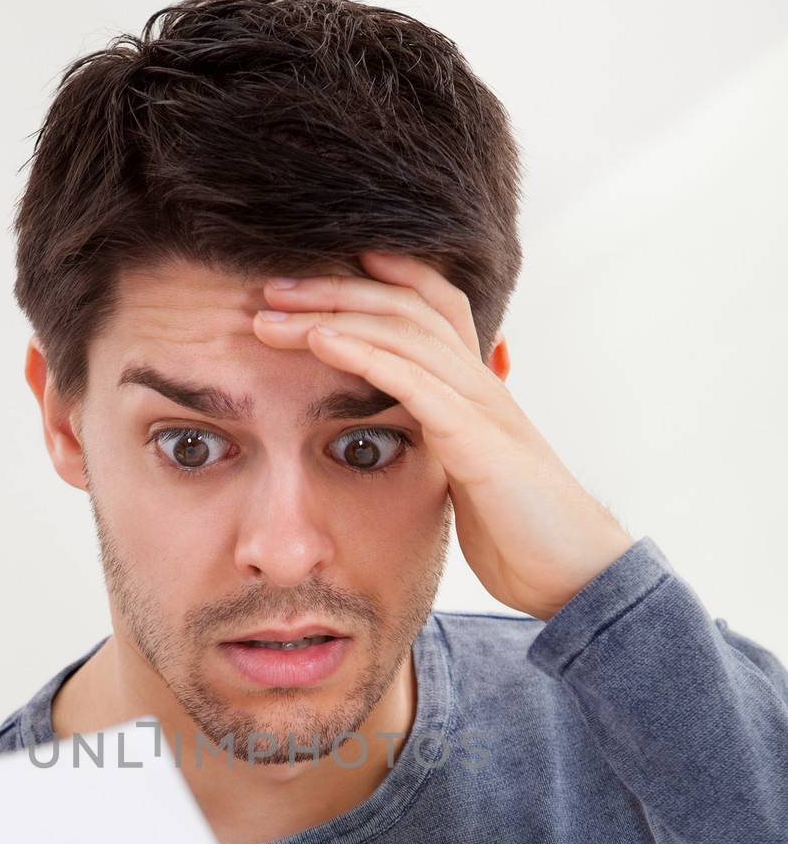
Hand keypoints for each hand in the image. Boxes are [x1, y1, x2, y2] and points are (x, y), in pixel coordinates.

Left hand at [251, 250, 634, 620]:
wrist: (573, 572)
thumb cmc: (521, 530)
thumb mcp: (469, 475)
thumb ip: (443, 442)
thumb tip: (411, 434)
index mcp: (477, 389)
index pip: (432, 305)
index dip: (382, 277)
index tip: (317, 271)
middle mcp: (480, 383)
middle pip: (405, 306)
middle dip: (334, 290)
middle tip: (270, 287)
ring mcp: (481, 406)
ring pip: (401, 332)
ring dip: (330, 314)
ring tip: (272, 312)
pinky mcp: (476, 440)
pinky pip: (413, 381)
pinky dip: (362, 353)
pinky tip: (319, 340)